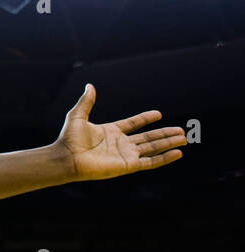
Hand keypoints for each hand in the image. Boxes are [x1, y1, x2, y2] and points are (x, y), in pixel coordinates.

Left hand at [56, 83, 185, 181]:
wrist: (67, 157)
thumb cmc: (69, 138)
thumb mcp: (78, 115)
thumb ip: (87, 101)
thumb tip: (90, 86)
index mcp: (110, 131)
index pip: (133, 124)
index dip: (145, 119)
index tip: (159, 114)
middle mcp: (120, 143)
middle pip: (148, 137)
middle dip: (164, 134)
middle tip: (182, 130)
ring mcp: (125, 155)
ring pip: (152, 148)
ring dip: (168, 143)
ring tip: (184, 138)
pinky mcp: (128, 165)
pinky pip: (150, 162)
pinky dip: (164, 158)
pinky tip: (177, 153)